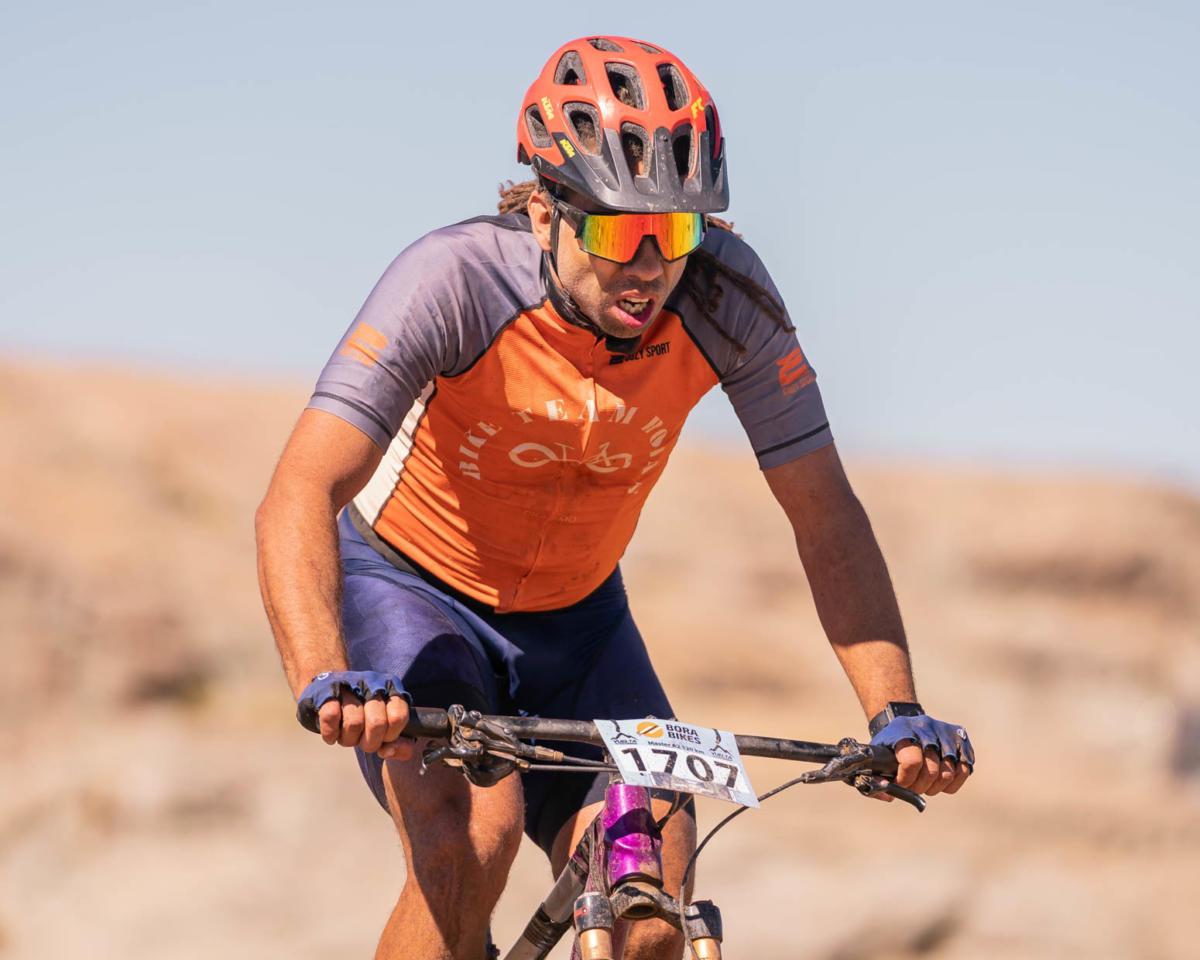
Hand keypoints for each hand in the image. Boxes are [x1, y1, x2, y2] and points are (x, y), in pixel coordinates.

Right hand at [296, 671, 414, 760]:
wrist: (330, 695)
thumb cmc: (365, 716)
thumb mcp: (388, 729)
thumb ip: (401, 745)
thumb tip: (388, 751)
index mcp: (392, 690)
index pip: (398, 717)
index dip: (391, 735)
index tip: (384, 738)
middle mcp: (372, 684)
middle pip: (377, 723)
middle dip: (370, 742)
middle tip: (363, 741)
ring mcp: (348, 686)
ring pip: (354, 723)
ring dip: (349, 739)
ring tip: (347, 736)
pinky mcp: (326, 692)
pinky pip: (330, 716)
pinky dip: (331, 733)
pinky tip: (332, 736)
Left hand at [870, 714, 972, 800]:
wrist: (904, 723)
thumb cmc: (889, 745)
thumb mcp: (876, 756)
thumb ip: (875, 778)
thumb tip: (889, 796)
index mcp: (902, 730)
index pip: (912, 761)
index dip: (907, 780)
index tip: (901, 783)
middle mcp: (926, 727)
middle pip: (932, 770)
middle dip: (920, 786)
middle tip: (913, 786)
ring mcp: (945, 731)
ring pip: (949, 773)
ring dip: (936, 786)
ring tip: (926, 783)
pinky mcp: (960, 737)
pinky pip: (964, 770)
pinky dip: (952, 782)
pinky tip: (940, 780)